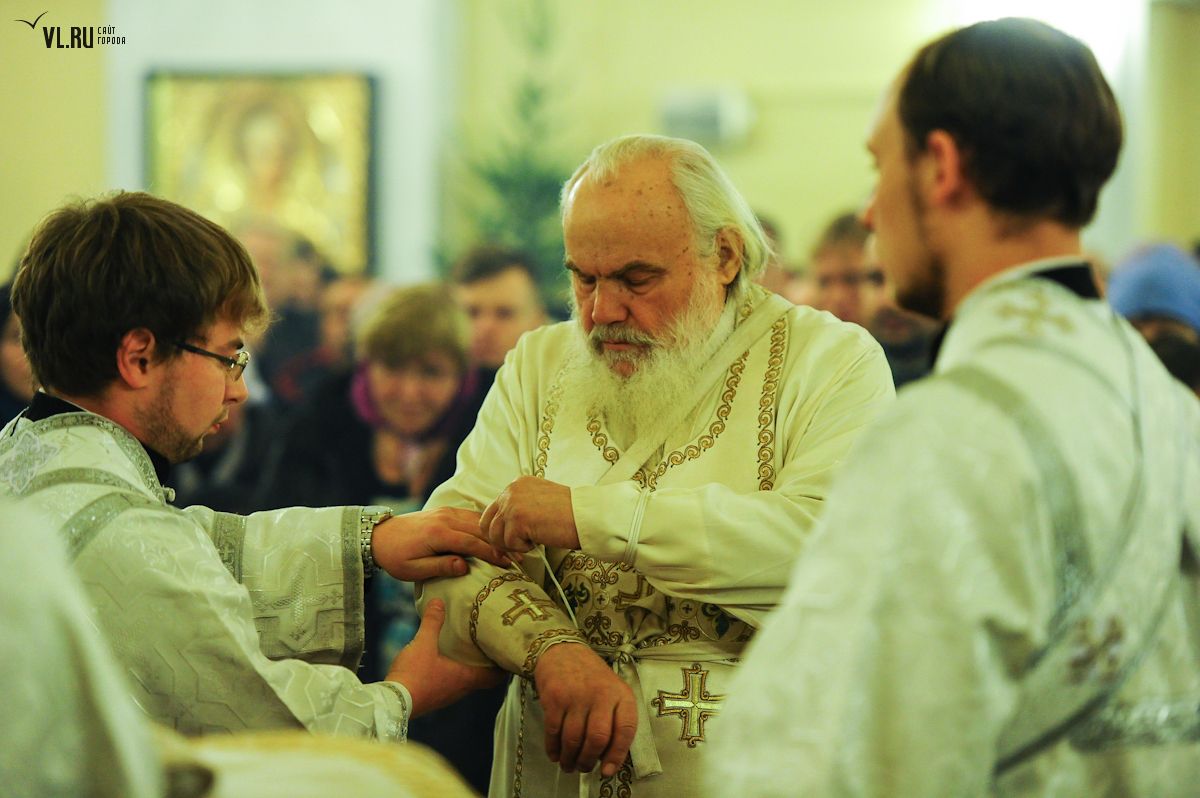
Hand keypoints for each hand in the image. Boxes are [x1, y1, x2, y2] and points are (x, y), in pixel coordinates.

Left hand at [372, 508, 509, 580]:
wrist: (379, 536)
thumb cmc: (395, 557)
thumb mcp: (413, 569)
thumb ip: (440, 567)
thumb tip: (464, 567)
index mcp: (438, 534)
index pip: (472, 543)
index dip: (492, 553)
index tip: (508, 564)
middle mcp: (445, 519)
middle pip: (480, 530)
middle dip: (501, 544)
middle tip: (520, 557)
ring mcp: (446, 512)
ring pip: (478, 521)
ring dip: (496, 534)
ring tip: (513, 547)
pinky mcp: (446, 511)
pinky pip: (471, 516)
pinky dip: (486, 525)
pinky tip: (497, 534)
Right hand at [386, 599, 504, 716]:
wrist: (392, 702)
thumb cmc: (414, 674)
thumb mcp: (423, 642)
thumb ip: (432, 622)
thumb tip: (439, 602)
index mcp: (465, 677)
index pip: (493, 677)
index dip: (503, 668)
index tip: (508, 655)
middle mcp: (460, 689)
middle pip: (482, 679)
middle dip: (488, 665)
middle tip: (490, 649)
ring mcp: (446, 696)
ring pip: (466, 682)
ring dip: (471, 669)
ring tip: (471, 653)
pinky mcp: (434, 698)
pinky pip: (451, 685)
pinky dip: (455, 674)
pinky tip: (446, 663)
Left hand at [481, 476, 578, 552]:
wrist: (587, 516)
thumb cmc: (569, 514)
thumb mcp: (539, 502)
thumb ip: (520, 509)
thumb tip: (500, 532)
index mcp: (517, 484)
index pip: (493, 511)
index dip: (499, 531)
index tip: (510, 543)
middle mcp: (511, 490)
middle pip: (487, 524)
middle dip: (499, 540)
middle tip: (516, 549)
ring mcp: (513, 504)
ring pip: (495, 536)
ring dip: (513, 545)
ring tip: (533, 541)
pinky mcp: (517, 519)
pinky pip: (509, 543)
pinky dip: (523, 548)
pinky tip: (539, 539)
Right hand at [533, 642, 636, 777]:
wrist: (563, 651)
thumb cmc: (592, 678)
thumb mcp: (613, 692)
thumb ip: (615, 720)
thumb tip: (608, 759)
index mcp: (621, 695)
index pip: (625, 729)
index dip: (617, 755)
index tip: (607, 771)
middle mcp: (601, 694)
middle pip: (597, 738)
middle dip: (588, 760)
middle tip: (583, 768)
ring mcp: (576, 696)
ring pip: (574, 739)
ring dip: (570, 758)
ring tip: (569, 765)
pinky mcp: (554, 698)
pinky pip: (553, 731)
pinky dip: (553, 748)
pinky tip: (555, 754)